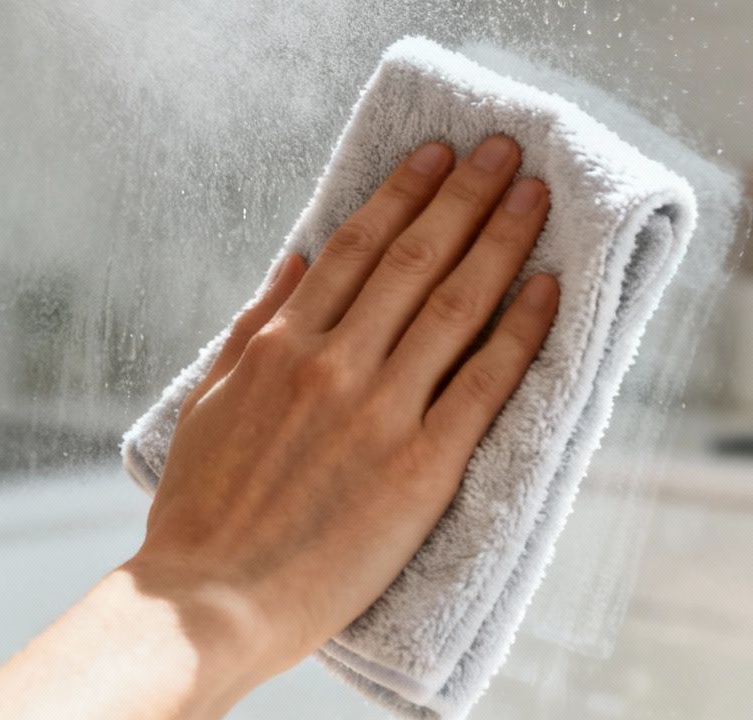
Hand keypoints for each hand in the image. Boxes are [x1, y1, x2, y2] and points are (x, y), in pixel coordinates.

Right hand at [125, 136, 558, 686]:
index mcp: (281, 345)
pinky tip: (549, 291)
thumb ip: (254, 325)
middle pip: (414, 259)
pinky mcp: (421, 469)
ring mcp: (380, 412)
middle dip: (464, 196)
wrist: (211, 601)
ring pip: (455, 306)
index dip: (403, 193)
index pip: (356, 246)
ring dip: (501, 242)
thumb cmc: (203, 512)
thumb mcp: (209, 401)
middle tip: (503, 149)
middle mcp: (334, 364)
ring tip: (533, 196)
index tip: (438, 154)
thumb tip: (297, 260)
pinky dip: (520, 332)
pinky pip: (484, 386)